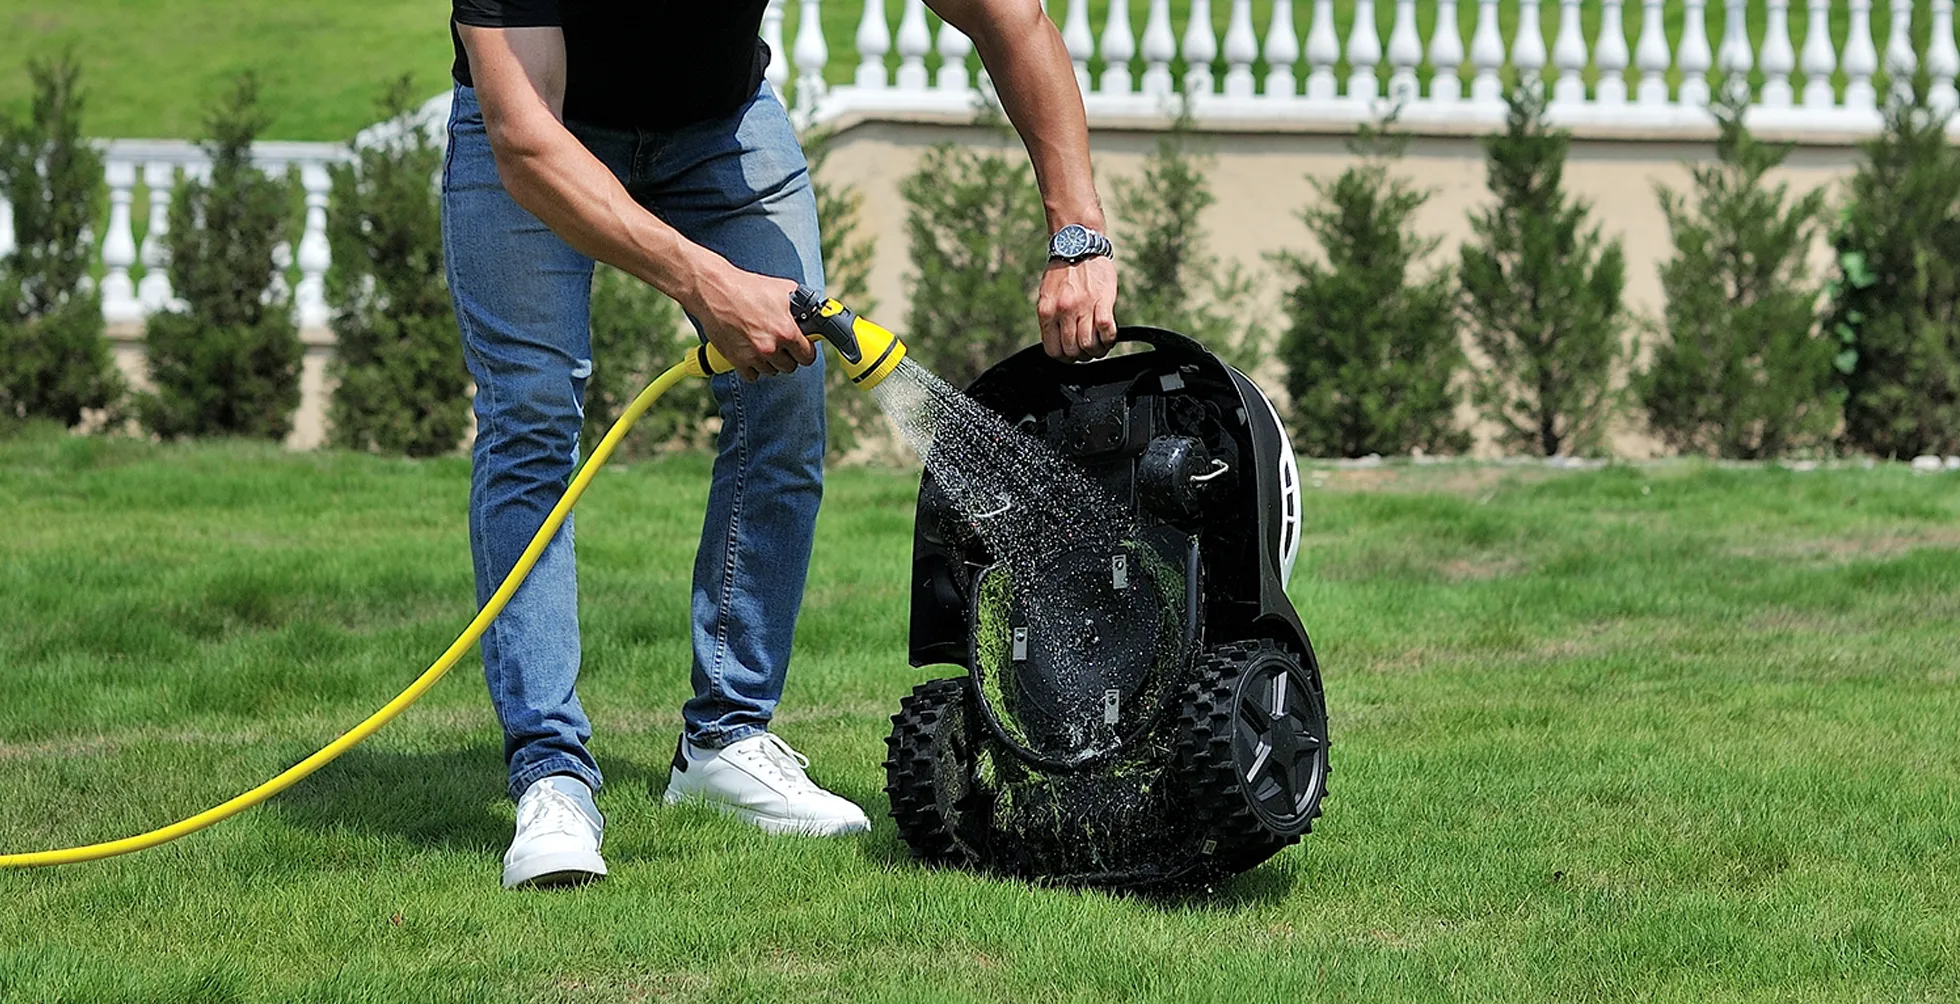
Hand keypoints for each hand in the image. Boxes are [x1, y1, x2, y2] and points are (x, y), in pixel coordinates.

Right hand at [689, 265, 815, 381]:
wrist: (714, 290)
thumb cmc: (748, 287)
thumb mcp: (784, 290)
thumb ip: (803, 305)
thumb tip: (816, 314)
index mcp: (786, 331)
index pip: (808, 357)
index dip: (805, 350)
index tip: (801, 346)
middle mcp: (771, 347)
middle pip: (790, 367)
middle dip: (787, 356)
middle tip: (779, 342)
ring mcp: (752, 356)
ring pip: (771, 371)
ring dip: (769, 361)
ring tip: (761, 342)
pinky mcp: (736, 360)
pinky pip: (752, 376)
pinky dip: (752, 367)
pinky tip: (749, 351)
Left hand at [1037, 255, 1117, 361]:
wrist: (1077, 243)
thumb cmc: (1063, 271)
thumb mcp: (1047, 296)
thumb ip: (1052, 318)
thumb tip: (1057, 341)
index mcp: (1047, 311)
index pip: (1053, 351)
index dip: (1065, 358)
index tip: (1072, 354)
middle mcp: (1063, 311)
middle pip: (1073, 351)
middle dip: (1082, 356)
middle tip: (1088, 350)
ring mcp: (1083, 306)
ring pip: (1089, 345)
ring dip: (1097, 350)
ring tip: (1100, 345)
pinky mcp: (1102, 300)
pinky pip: (1106, 330)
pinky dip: (1109, 338)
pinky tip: (1109, 334)